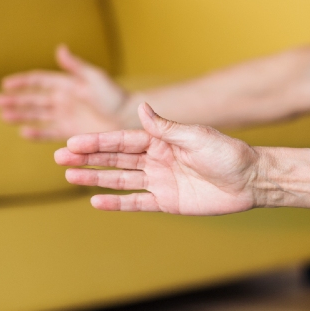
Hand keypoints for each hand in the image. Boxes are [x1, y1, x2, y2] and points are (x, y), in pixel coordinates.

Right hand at [0, 45, 130, 139]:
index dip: (23, 82)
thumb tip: (58, 48)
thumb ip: (76, 66)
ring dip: (21, 115)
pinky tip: (24, 132)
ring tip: (4, 116)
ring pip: (38, 115)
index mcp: (69, 84)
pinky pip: (50, 132)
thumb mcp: (95, 78)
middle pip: (34, 99)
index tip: (5, 84)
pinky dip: (37, 133)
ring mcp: (68, 117)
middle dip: (16, 101)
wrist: (131, 119)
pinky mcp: (72, 133)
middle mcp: (65, 100)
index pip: (40, 81)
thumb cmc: (117, 97)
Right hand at [56, 104, 261, 214]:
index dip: (97, 142)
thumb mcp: (196, 136)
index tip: (72, 143)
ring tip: (69, 176)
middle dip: (88, 158)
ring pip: (120, 179)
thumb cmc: (227, 153)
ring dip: (95, 178)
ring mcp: (160, 181)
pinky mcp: (167, 202)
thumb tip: (143, 107)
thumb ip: (166, 127)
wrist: (250, 180)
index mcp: (161, 140)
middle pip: (115, 159)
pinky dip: (117, 203)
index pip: (122, 140)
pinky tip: (96, 201)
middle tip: (58, 159)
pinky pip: (137, 203)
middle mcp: (156, 159)